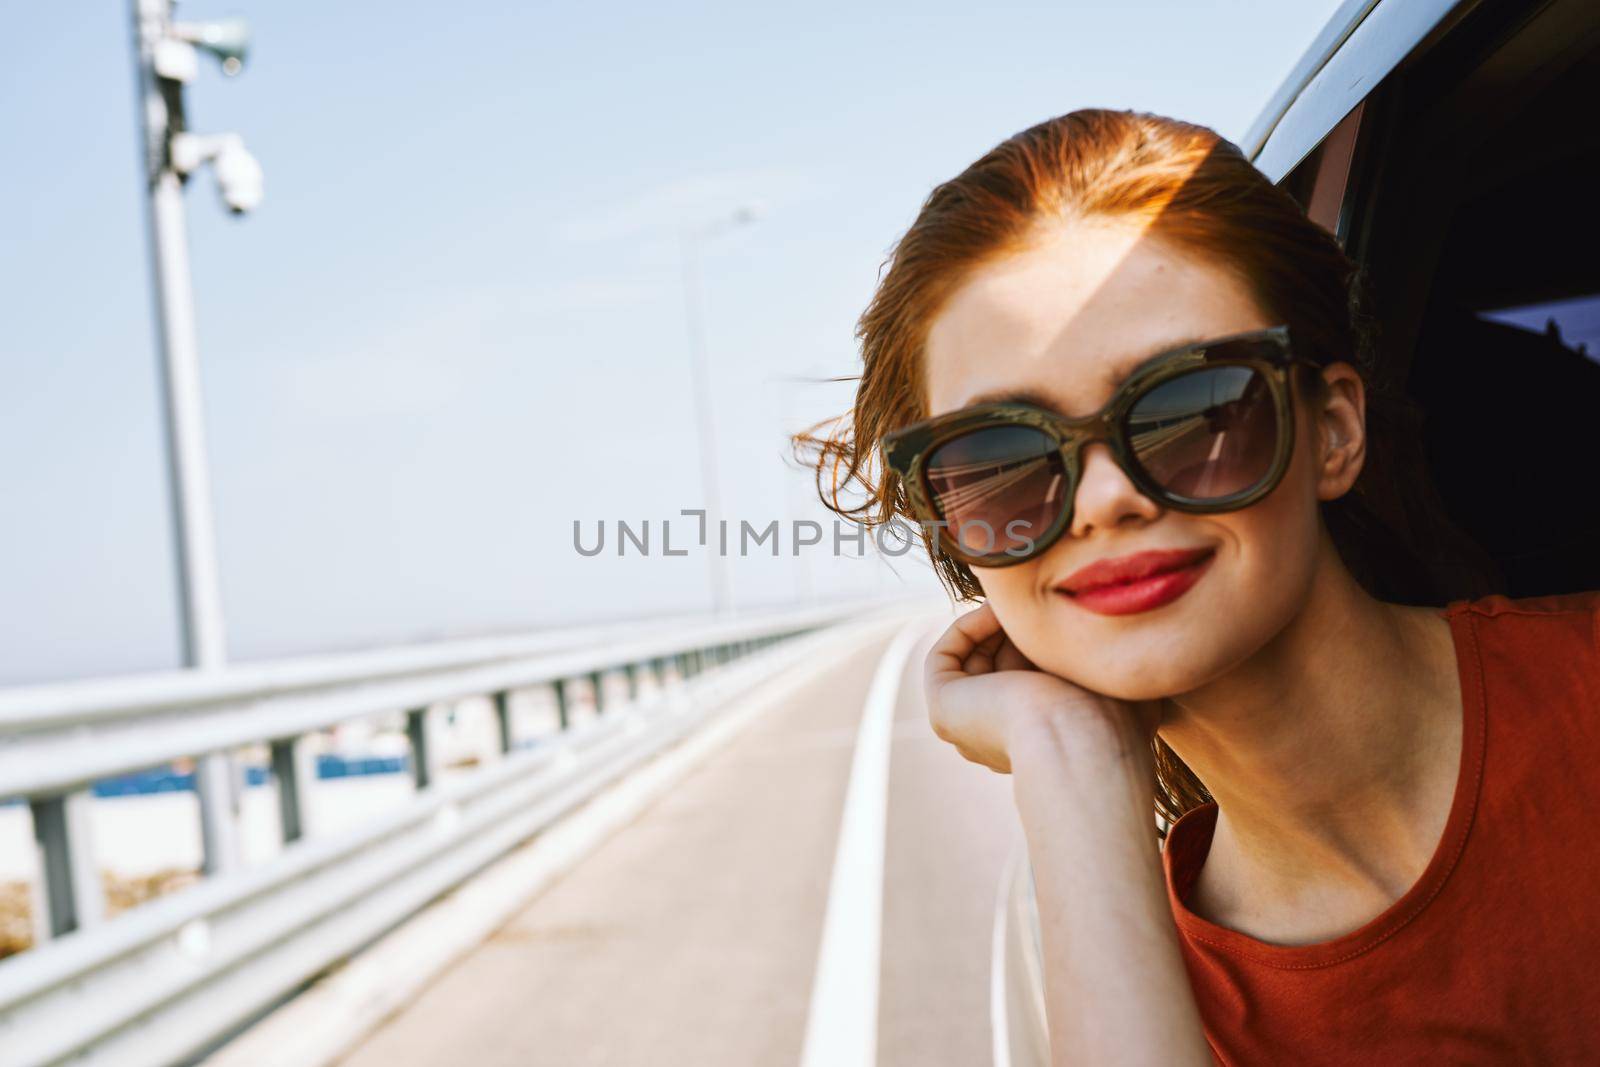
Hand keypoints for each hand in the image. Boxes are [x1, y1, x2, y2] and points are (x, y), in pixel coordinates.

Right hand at [925, 602, 1160, 774]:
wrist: (1080, 740)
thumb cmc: (1111, 720)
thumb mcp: (1114, 684)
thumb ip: (1107, 661)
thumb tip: (1123, 632)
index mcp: (1040, 734)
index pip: (1033, 676)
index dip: (1048, 640)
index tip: (1067, 612)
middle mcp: (1001, 733)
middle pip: (1001, 662)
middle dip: (1020, 628)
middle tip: (1040, 597)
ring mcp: (969, 724)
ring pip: (974, 658)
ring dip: (995, 621)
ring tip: (1021, 597)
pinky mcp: (944, 709)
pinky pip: (946, 657)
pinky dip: (969, 626)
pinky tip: (1001, 609)